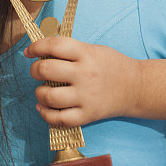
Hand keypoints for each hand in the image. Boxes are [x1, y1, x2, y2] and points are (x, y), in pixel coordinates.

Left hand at [24, 37, 141, 127]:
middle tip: (37, 71)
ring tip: (42, 90)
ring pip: (49, 96)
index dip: (36, 47)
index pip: (54, 46)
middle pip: (46, 70)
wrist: (136, 87)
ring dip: (39, 93)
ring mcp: (86, 96)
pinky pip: (59, 119)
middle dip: (35, 70)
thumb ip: (70, 50)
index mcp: (86, 54)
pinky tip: (43, 107)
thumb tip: (41, 52)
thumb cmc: (112, 65)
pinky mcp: (87, 115)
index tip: (29, 51)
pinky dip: (45, 114)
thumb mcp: (93, 49)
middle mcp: (85, 74)